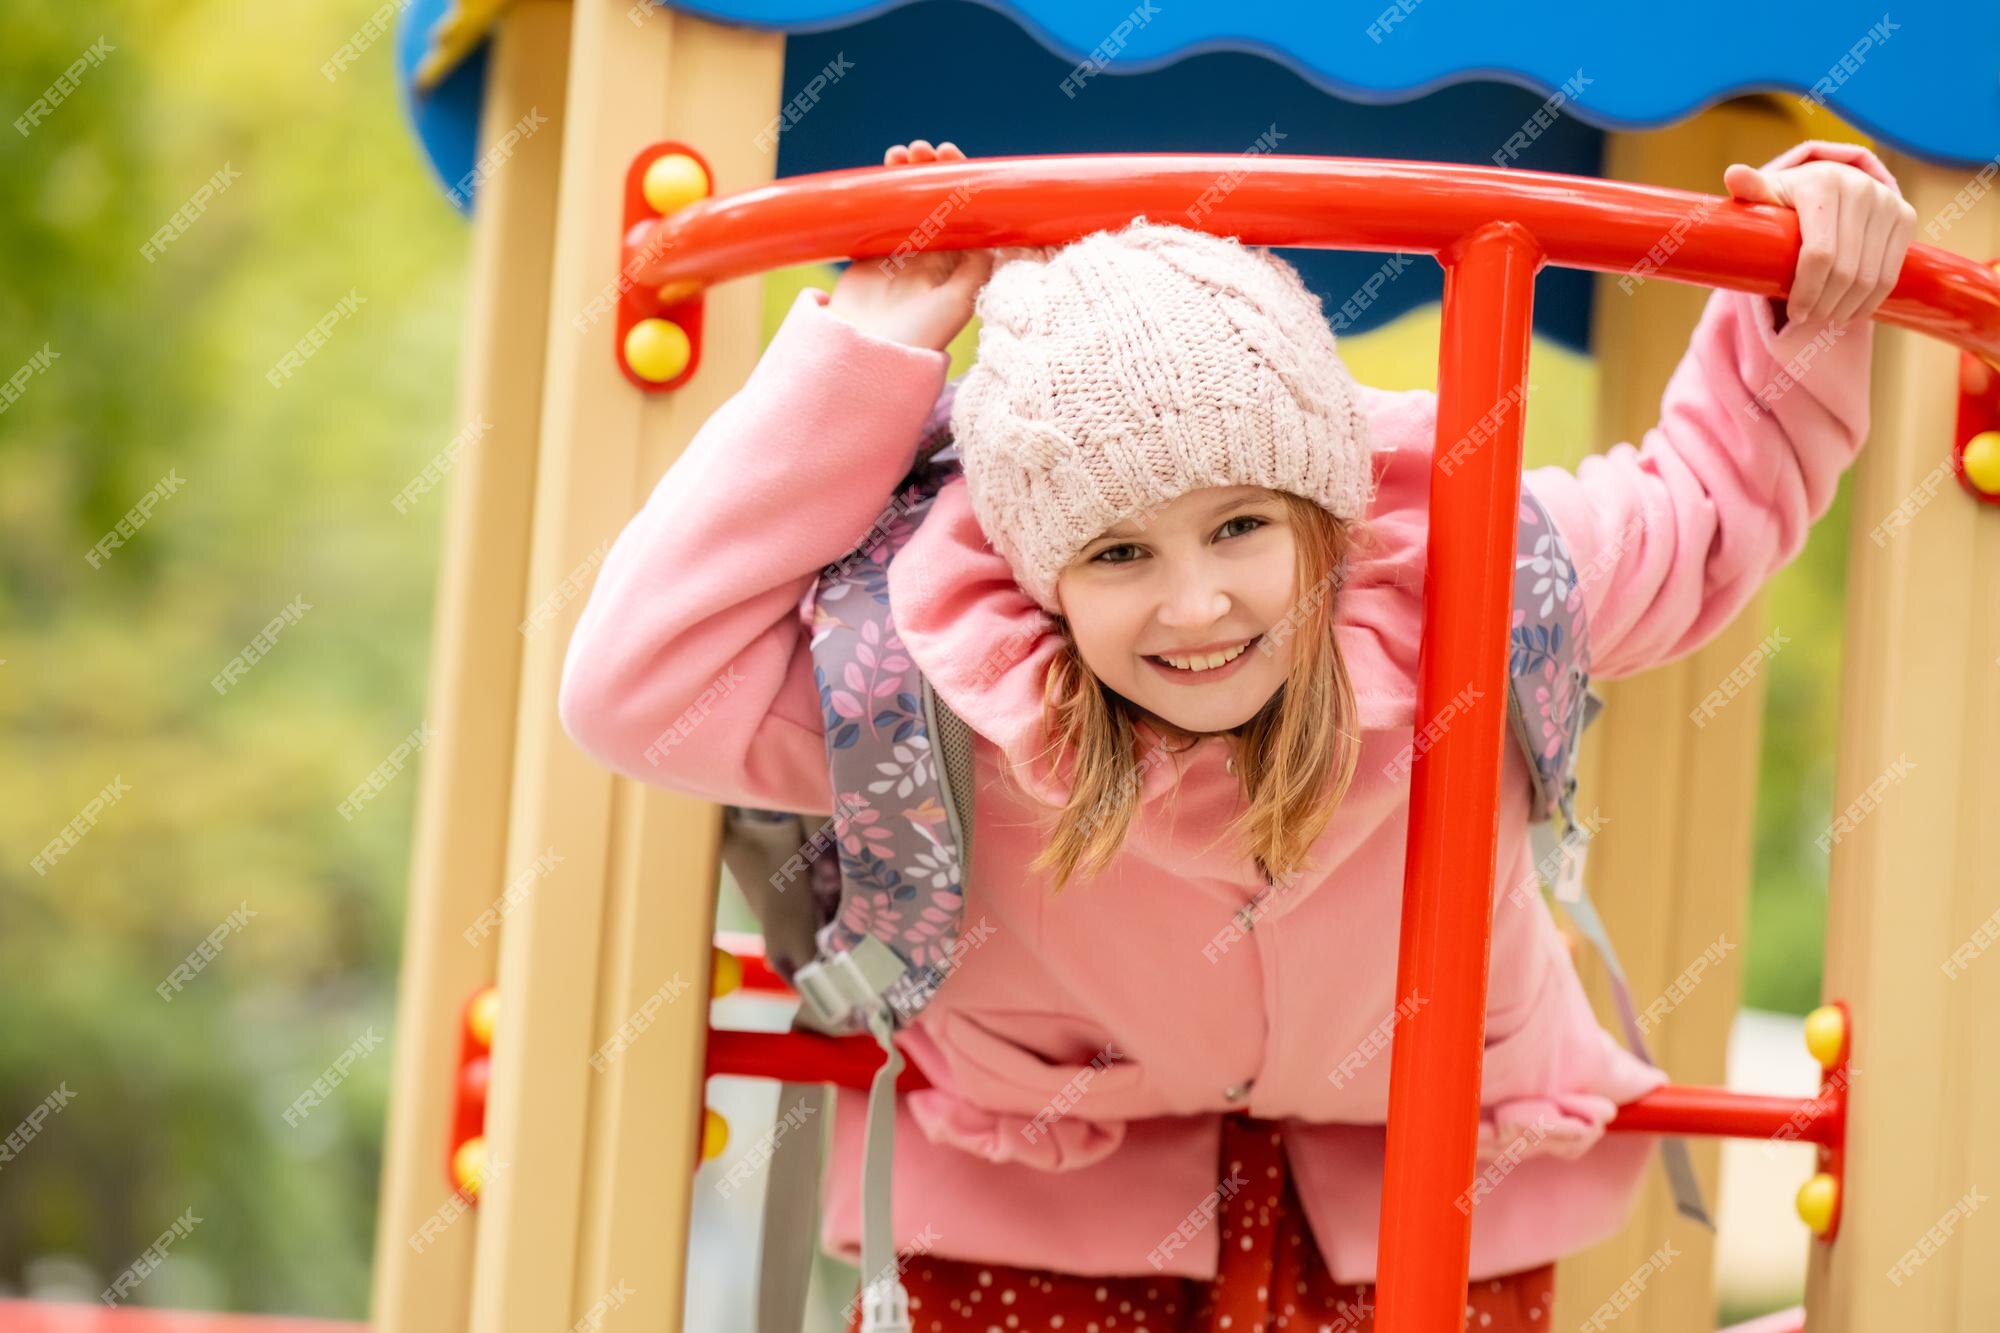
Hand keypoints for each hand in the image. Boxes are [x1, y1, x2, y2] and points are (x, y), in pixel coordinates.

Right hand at [824, 139, 994, 351]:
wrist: (869, 353)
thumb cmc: (920, 334)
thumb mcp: (959, 301)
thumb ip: (976, 266)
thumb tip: (993, 232)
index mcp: (961, 262)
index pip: (968, 211)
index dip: (962, 182)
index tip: (952, 157)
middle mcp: (936, 254)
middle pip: (938, 201)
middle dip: (932, 173)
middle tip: (922, 150)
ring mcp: (905, 252)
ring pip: (910, 203)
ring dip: (907, 177)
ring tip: (898, 156)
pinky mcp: (875, 253)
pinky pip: (881, 214)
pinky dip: (881, 193)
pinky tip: (882, 173)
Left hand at [1723, 155, 1917, 329]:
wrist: (1830, 185)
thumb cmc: (1788, 199)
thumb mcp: (1767, 195)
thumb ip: (1750, 189)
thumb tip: (1733, 174)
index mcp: (1823, 184)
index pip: (1818, 253)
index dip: (1806, 290)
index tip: (1794, 313)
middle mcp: (1860, 188)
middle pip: (1845, 269)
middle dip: (1825, 304)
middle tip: (1809, 319)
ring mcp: (1887, 201)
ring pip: (1870, 276)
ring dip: (1847, 307)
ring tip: (1827, 319)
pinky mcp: (1905, 216)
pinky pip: (1891, 272)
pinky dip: (1871, 300)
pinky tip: (1852, 312)